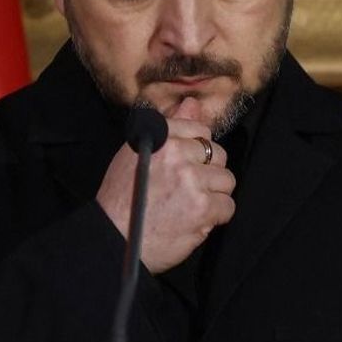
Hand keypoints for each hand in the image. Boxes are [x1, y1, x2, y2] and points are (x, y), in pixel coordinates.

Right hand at [96, 98, 236, 272]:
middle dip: (208, 172)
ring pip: (226, 180)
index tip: (188, 164)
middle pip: (218, 154)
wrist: (114, 238)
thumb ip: (170, 127)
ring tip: (191, 204)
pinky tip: (195, 219)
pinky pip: (227, 205)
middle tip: (188, 188)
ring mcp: (192, 182)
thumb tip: (193, 103)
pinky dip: (215, 215)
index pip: (199, 130)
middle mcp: (177, 155)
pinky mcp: (202, 209)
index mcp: (161, 138)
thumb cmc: (122, 198)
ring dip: (213, 194)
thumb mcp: (137, 153)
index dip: (197, 149)